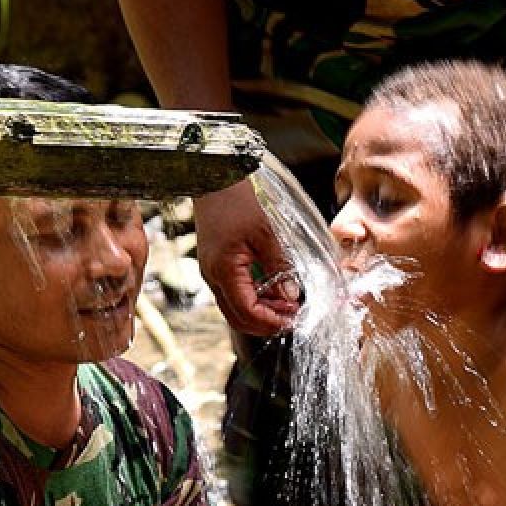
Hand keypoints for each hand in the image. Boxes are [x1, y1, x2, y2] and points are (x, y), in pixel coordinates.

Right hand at [193, 179, 299, 335]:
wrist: (214, 182)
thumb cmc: (236, 203)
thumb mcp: (265, 233)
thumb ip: (279, 266)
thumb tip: (292, 296)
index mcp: (224, 271)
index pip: (247, 312)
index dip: (271, 321)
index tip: (293, 320)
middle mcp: (213, 277)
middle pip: (238, 318)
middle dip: (266, 323)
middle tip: (292, 317)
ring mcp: (212, 274)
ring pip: (235, 309)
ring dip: (261, 313)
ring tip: (287, 306)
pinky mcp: (216, 268)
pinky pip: (234, 295)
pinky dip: (254, 301)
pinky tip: (273, 293)